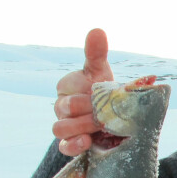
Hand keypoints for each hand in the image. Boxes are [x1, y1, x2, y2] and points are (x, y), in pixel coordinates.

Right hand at [53, 28, 114, 155]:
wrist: (117, 118)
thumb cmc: (104, 91)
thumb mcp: (101, 72)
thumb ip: (96, 53)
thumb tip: (97, 30)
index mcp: (65, 86)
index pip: (67, 87)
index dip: (85, 90)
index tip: (102, 90)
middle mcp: (60, 106)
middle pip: (64, 108)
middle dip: (87, 109)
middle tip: (107, 111)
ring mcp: (63, 125)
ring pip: (59, 128)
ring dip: (81, 127)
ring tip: (101, 125)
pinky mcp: (69, 144)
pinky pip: (63, 147)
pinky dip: (74, 144)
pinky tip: (87, 141)